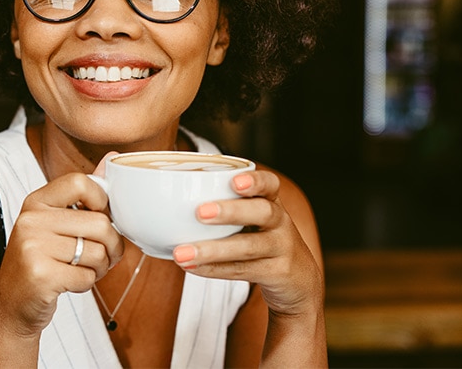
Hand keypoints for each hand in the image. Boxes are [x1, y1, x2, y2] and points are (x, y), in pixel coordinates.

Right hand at [0, 162, 123, 337]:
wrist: (12, 308)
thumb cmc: (42, 261)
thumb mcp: (55, 222)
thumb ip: (84, 192)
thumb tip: (112, 157)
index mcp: (36, 202)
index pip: (80, 181)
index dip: (102, 201)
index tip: (99, 218)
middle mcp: (31, 220)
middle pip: (100, 223)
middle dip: (112, 245)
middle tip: (103, 256)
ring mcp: (33, 248)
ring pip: (97, 252)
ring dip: (100, 268)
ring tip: (83, 270)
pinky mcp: (40, 276)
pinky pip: (87, 276)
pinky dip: (87, 284)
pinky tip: (69, 283)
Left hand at [172, 170, 322, 316]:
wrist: (298, 280)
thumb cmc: (260, 240)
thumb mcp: (252, 219)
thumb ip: (223, 206)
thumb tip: (163, 201)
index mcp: (271, 202)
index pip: (270, 184)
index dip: (254, 181)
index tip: (234, 180)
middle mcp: (281, 222)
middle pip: (262, 212)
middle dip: (231, 211)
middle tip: (199, 212)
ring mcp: (282, 248)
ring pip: (249, 247)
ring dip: (213, 250)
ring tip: (182, 253)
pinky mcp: (277, 274)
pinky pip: (244, 271)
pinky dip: (215, 270)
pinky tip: (192, 268)